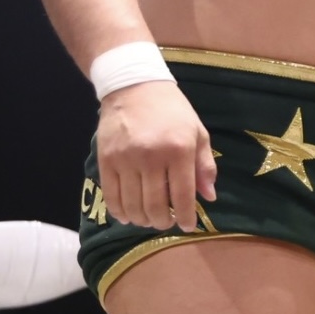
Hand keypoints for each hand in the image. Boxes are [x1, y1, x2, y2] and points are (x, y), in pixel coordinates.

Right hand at [95, 81, 216, 231]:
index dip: (185, 216)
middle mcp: (151, 157)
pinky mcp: (106, 160)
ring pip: (133, 204)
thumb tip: (208, 197)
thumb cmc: (172, 111)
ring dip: (142, 219)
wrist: (135, 87)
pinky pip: (111, 195)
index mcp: (179, 150)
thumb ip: (204, 165)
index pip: (182, 194)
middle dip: (162, 222)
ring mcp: (126, 159)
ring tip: (149, 220)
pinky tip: (128, 215)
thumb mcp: (197, 132)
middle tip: (166, 223)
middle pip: (155, 204)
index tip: (188, 226)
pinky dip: (120, 211)